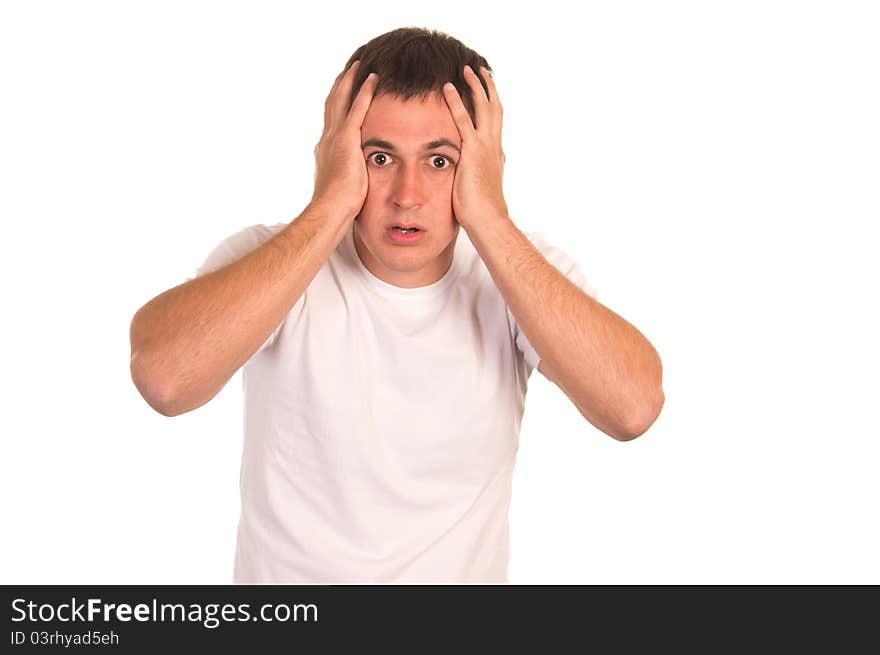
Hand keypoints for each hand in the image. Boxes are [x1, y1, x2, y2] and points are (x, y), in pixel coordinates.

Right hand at [310, 61, 379, 217]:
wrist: (329, 210)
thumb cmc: (338, 207)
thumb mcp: (342, 187)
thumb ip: (348, 177)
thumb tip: (356, 181)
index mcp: (326, 150)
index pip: (332, 120)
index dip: (336, 103)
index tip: (342, 90)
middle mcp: (327, 139)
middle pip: (332, 104)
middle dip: (340, 85)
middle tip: (348, 69)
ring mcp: (335, 138)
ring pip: (341, 100)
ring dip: (350, 81)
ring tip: (358, 66)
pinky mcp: (346, 140)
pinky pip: (357, 109)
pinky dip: (364, 92)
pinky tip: (373, 79)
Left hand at [441, 65, 507, 230]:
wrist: (489, 221)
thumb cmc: (482, 213)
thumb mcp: (480, 190)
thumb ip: (476, 177)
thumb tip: (470, 177)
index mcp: (496, 155)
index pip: (495, 123)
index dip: (492, 105)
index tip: (487, 92)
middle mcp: (494, 146)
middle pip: (494, 108)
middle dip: (487, 87)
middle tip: (480, 71)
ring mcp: (486, 146)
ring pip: (484, 106)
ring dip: (475, 86)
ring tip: (466, 70)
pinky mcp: (473, 151)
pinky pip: (463, 119)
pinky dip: (456, 101)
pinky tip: (447, 88)